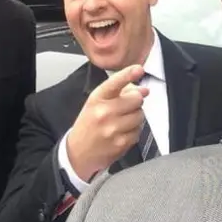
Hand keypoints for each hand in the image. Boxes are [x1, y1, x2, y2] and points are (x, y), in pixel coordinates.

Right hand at [66, 64, 148, 181]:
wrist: (77, 153)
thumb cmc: (88, 124)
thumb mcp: (96, 103)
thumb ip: (119, 92)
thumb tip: (143, 90)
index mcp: (97, 99)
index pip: (115, 83)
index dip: (128, 74)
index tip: (139, 69)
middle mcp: (104, 113)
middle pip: (136, 99)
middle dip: (136, 101)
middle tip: (127, 106)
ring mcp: (112, 129)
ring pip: (140, 115)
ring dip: (136, 117)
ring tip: (122, 121)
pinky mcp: (120, 143)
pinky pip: (138, 131)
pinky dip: (134, 131)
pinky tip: (122, 133)